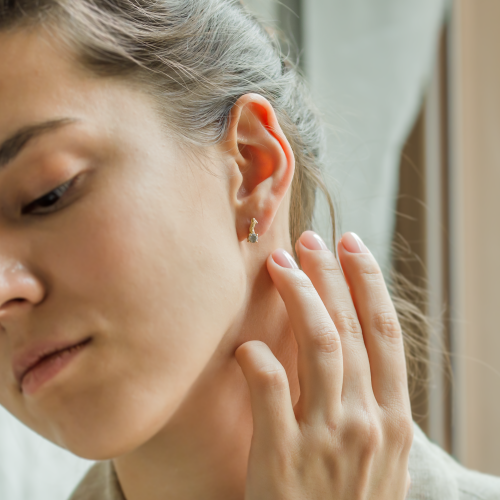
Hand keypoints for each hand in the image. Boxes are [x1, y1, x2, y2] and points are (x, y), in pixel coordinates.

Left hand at [235, 231, 412, 499]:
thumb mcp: (377, 457)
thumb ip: (369, 404)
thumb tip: (351, 345)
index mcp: (392, 418)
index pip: (385, 332)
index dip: (369, 282)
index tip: (352, 244)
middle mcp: (366, 421)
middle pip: (351, 327)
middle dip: (330, 275)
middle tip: (310, 239)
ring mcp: (327, 440)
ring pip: (320, 346)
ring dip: (299, 297)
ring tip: (279, 264)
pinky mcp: (284, 460)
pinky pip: (271, 390)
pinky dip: (259, 360)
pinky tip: (247, 345)